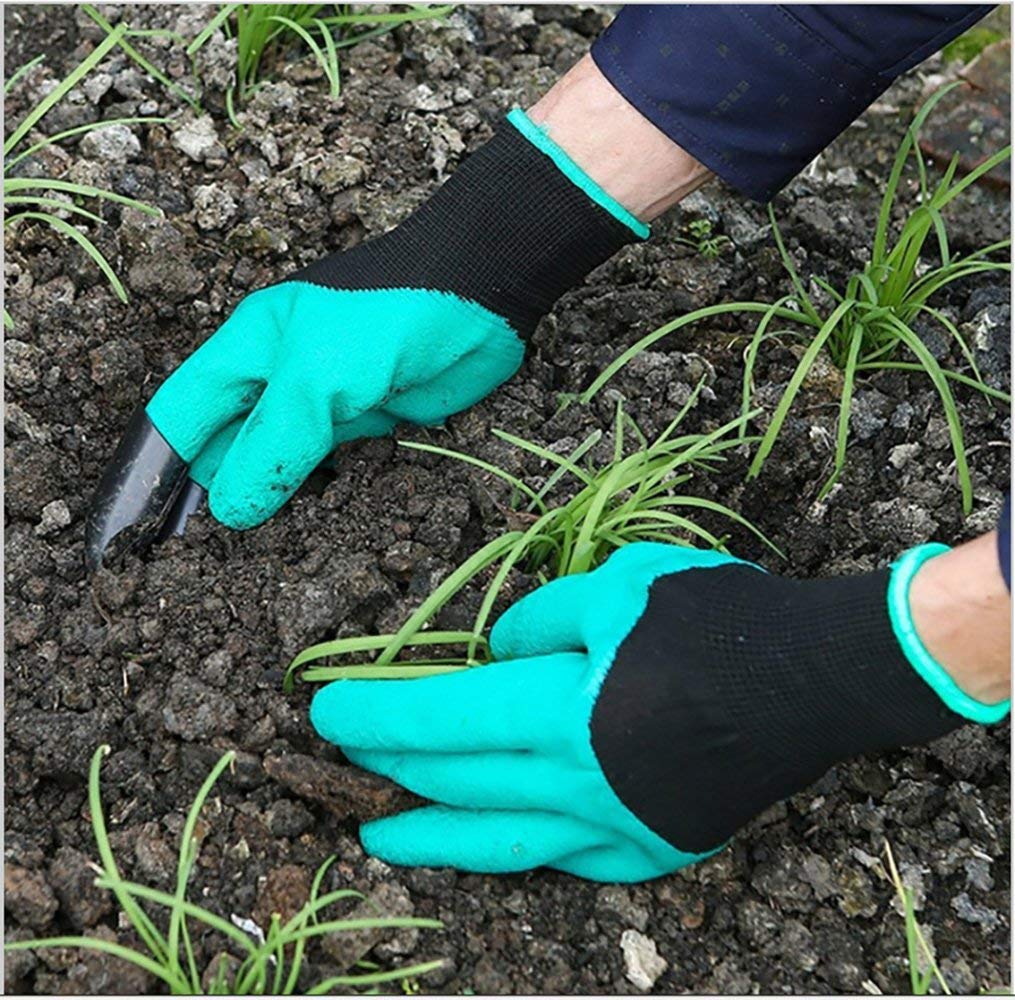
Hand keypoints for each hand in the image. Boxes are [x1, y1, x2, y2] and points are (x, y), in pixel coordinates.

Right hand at [85, 109, 643, 565]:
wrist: (483, 295)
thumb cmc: (389, 317)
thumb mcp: (317, 377)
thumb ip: (272, 443)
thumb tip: (227, 511)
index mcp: (245, 351)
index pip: (180, 418)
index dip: (152, 470)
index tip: (136, 531)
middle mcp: (276, 379)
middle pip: (225, 447)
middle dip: (210, 496)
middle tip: (191, 564)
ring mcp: (322, 404)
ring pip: (276, 463)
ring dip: (263, 503)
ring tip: (239, 563)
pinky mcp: (366, 424)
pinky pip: (327, 468)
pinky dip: (314, 497)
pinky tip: (304, 532)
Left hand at [311, 541, 1005, 882]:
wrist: (818, 678)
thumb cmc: (717, 619)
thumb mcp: (619, 584)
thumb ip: (542, 619)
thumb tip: (500, 655)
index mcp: (561, 710)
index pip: (443, 715)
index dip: (378, 713)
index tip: (326, 710)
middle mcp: (577, 783)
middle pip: (460, 777)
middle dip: (393, 764)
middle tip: (345, 756)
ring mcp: (616, 827)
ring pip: (502, 841)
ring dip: (434, 837)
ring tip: (381, 840)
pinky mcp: (653, 846)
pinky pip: (569, 857)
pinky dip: (522, 847)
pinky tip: (497, 842)